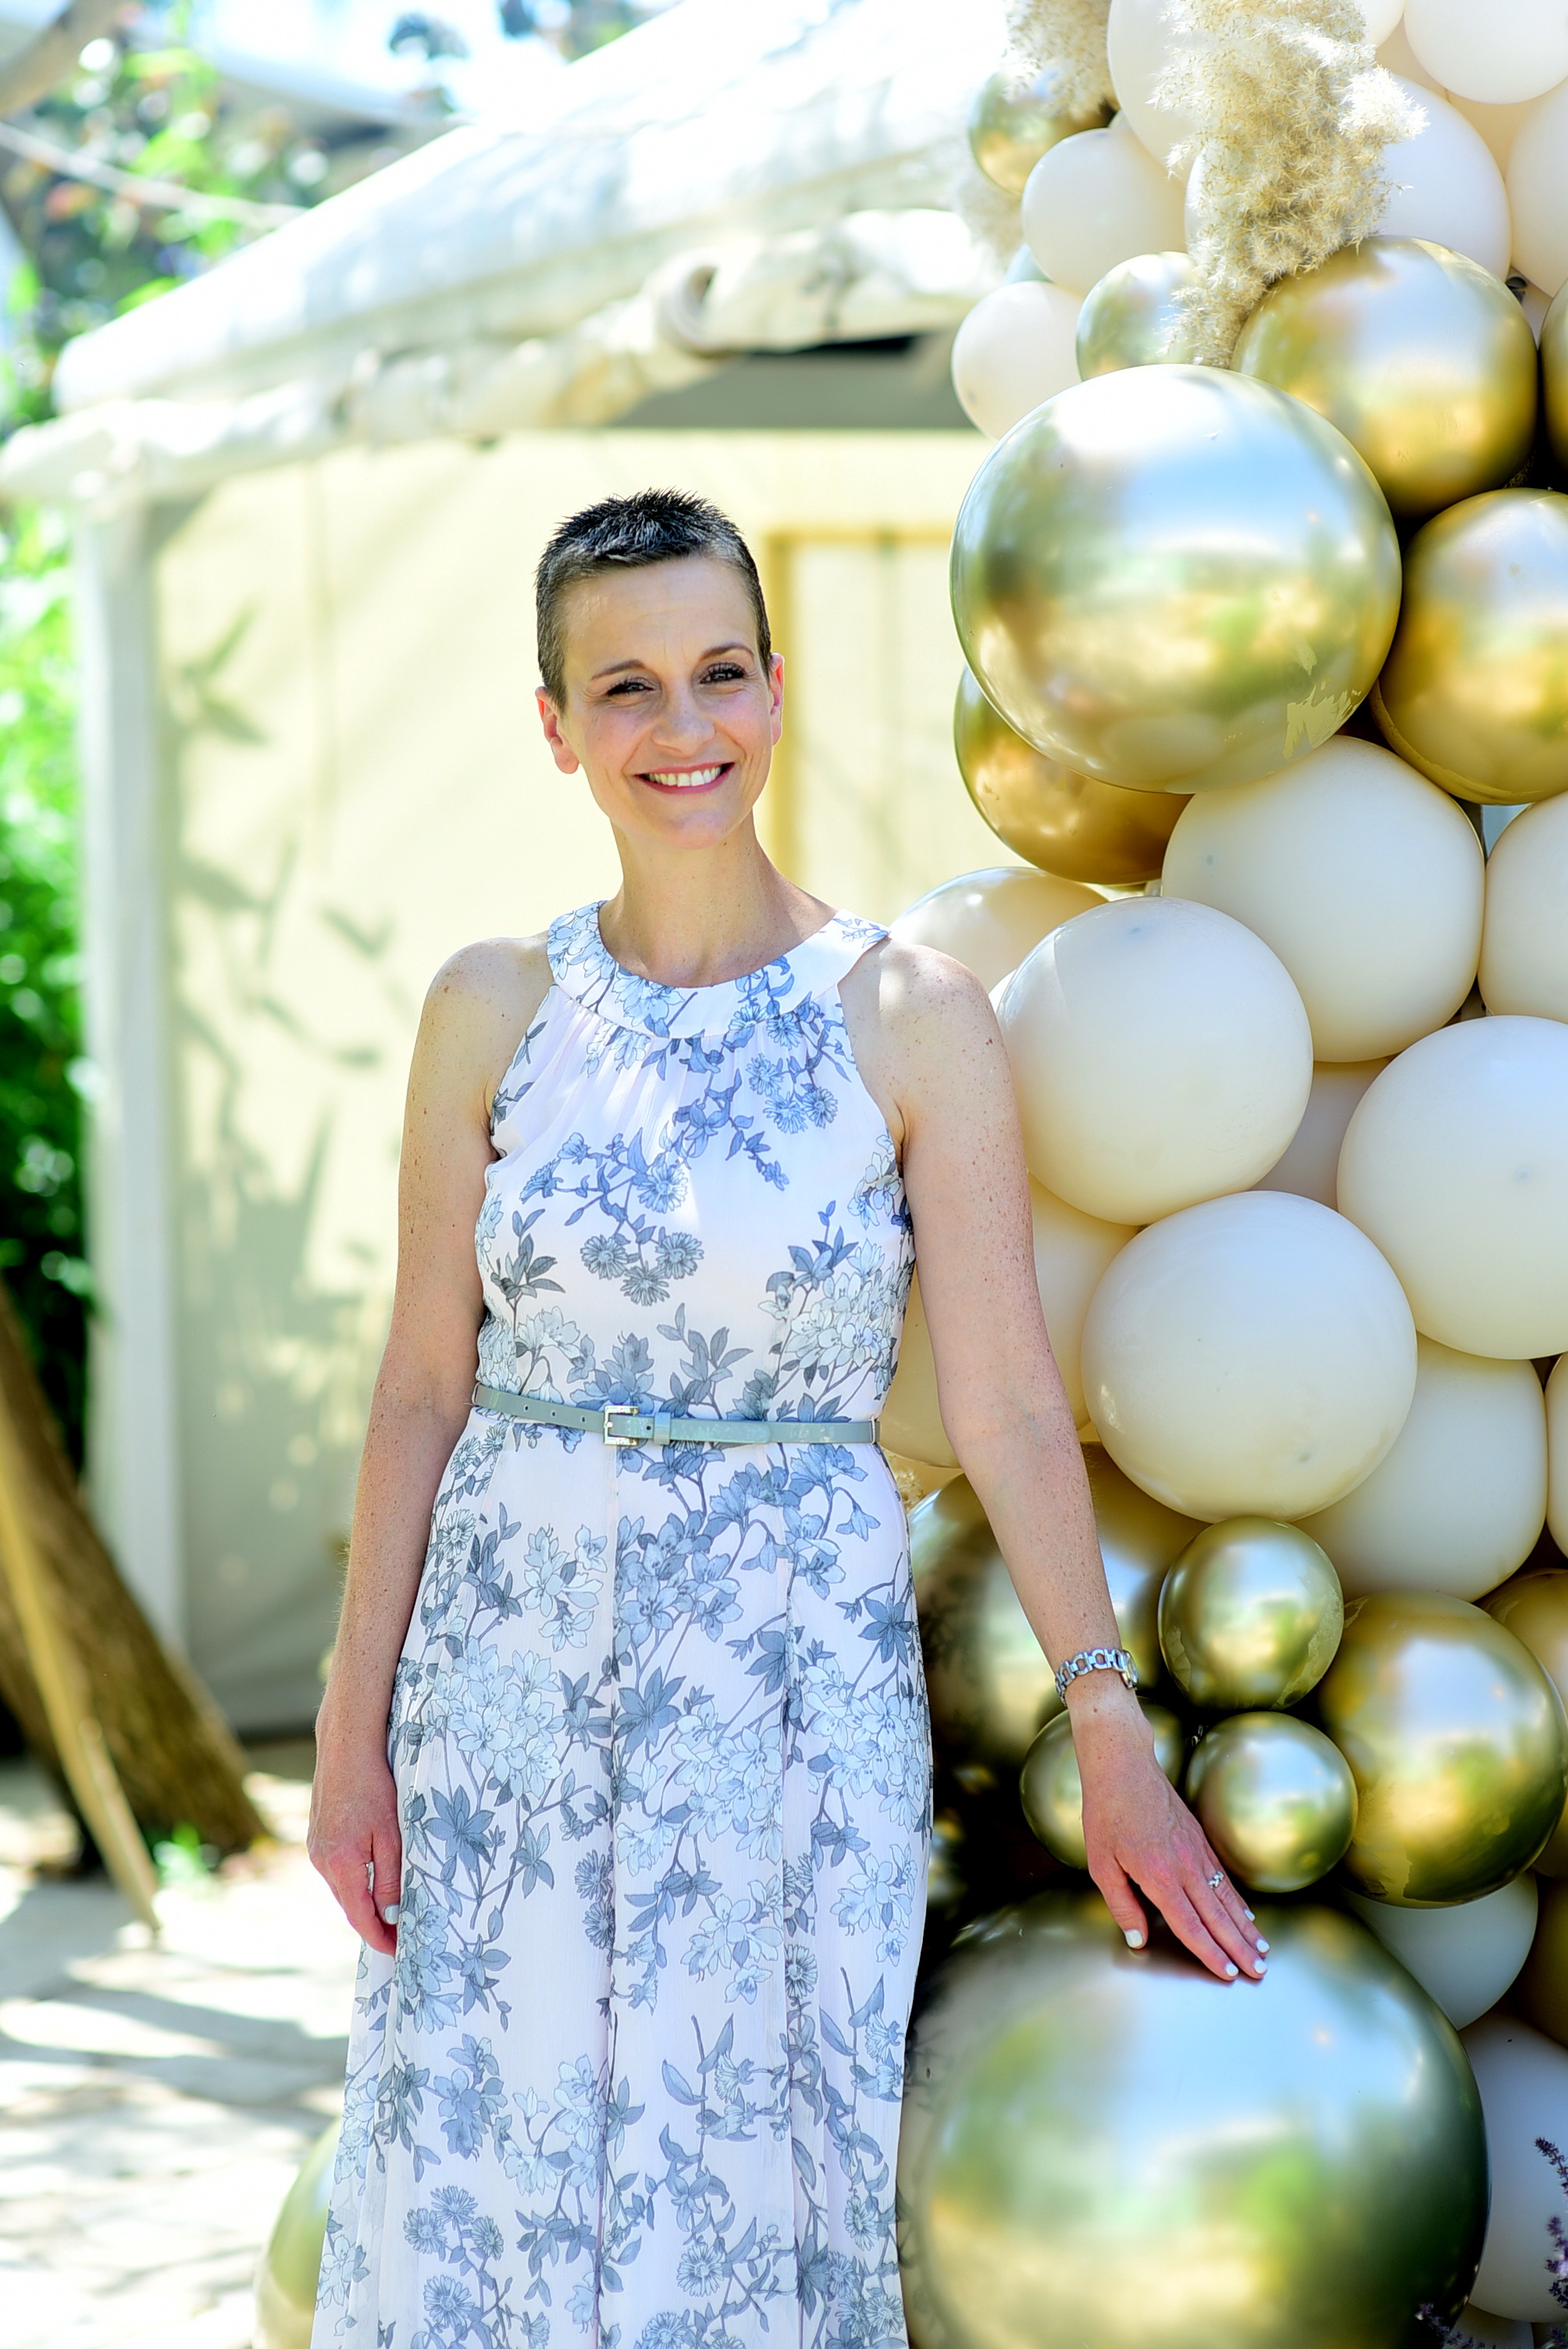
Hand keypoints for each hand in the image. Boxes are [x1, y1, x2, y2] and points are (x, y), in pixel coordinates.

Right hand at [308, 1735, 401, 1956]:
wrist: (346, 1747)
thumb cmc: (374, 1786)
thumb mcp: (391, 1834)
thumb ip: (390, 1877)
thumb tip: (392, 1915)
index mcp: (341, 1864)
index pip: (360, 1917)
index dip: (379, 1938)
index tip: (398, 1952)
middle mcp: (321, 1862)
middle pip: (349, 1906)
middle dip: (373, 1924)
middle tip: (400, 1936)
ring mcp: (315, 1849)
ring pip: (342, 1889)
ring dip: (363, 1902)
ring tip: (390, 1911)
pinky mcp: (316, 1838)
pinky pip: (337, 1871)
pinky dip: (354, 1881)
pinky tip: (371, 1878)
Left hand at [1072, 1683, 1266, 1982]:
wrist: (1124, 1766)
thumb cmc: (1106, 1813)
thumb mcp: (1100, 1863)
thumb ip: (1121, 1905)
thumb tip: (1139, 1939)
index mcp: (1158, 1875)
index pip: (1190, 1924)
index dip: (1209, 1952)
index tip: (1227, 1973)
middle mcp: (1184, 1866)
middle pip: (1217, 1916)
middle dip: (1239, 1947)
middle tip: (1259, 1972)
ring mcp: (1196, 1851)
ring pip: (1226, 1897)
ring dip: (1245, 1927)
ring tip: (1262, 1950)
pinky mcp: (1200, 1839)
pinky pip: (1222, 1877)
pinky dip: (1237, 1900)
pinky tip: (1245, 1915)